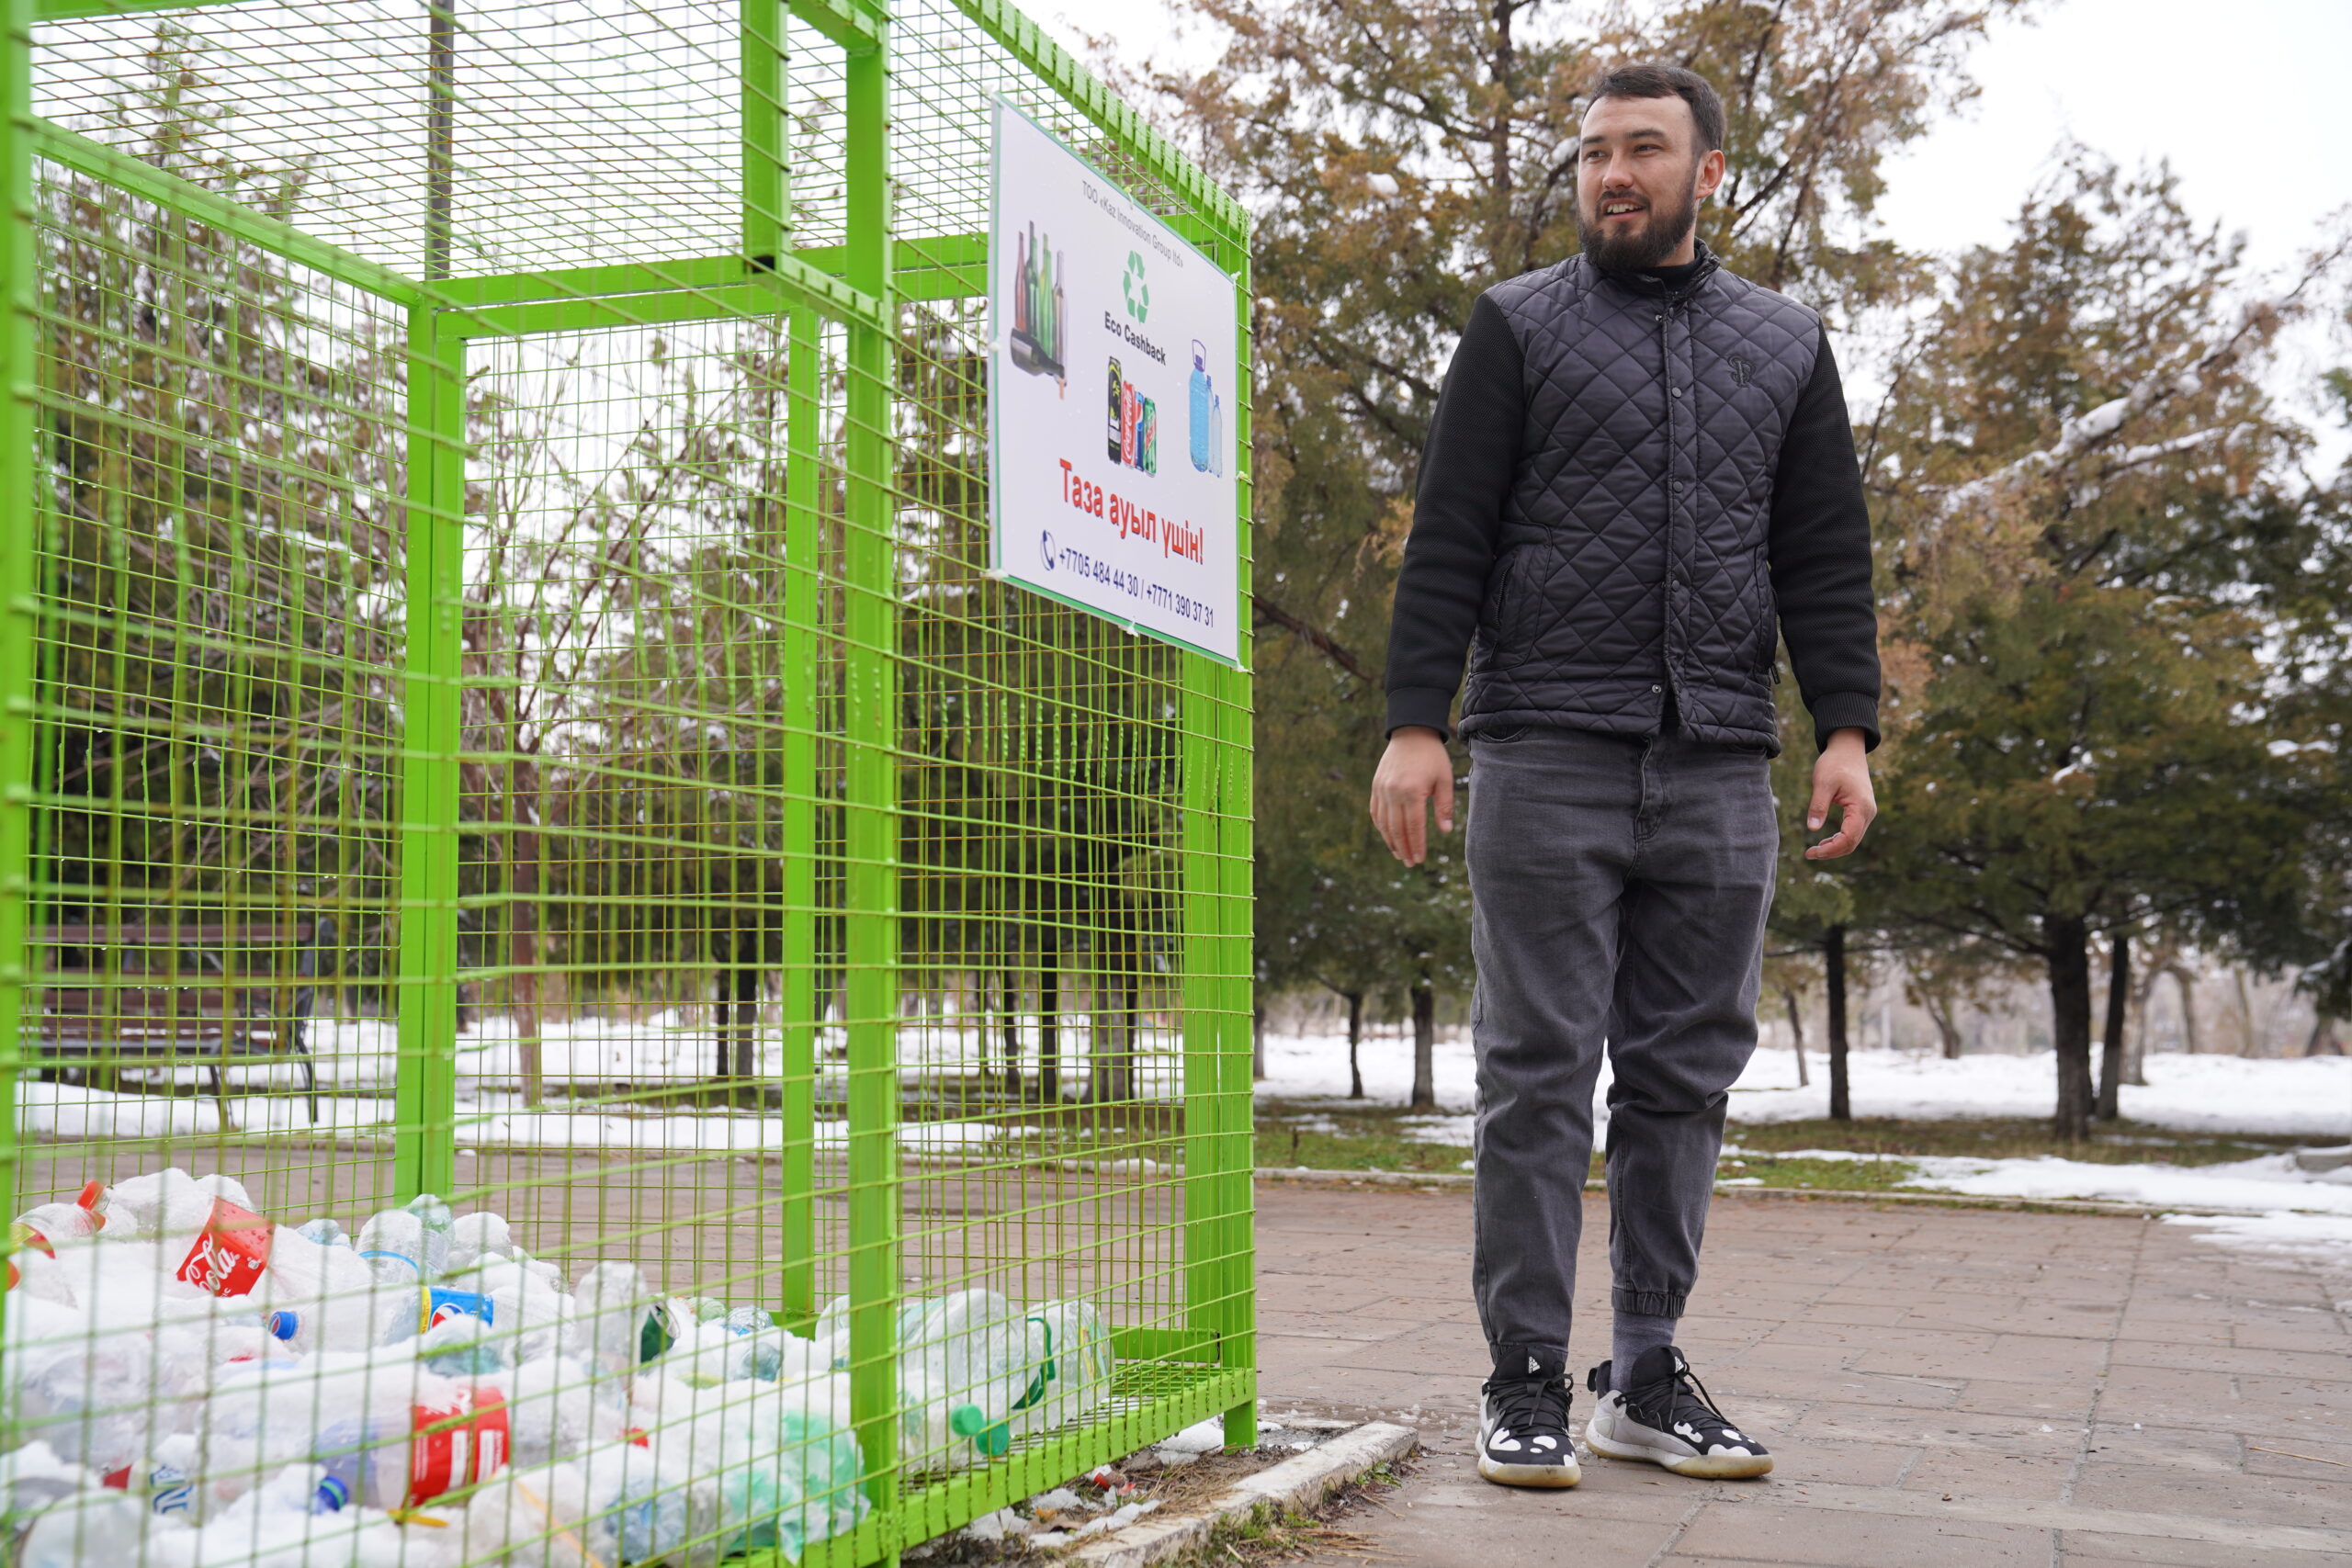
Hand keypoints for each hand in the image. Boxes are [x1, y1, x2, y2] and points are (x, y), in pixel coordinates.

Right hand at [1370, 726, 1454, 865]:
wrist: (1411, 732)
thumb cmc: (1432, 756)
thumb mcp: (1444, 779)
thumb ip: (1444, 806)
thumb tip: (1445, 831)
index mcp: (1412, 792)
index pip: (1414, 827)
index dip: (1417, 845)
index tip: (1420, 860)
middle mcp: (1393, 792)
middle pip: (1397, 829)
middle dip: (1404, 848)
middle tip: (1410, 864)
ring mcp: (1382, 789)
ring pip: (1384, 823)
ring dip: (1391, 841)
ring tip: (1399, 855)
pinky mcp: (1376, 786)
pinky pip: (1375, 812)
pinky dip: (1381, 827)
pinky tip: (1387, 836)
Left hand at [1804, 728, 1875, 859]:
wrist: (1847, 749)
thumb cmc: (1835, 763)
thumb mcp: (1822, 783)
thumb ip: (1818, 806)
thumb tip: (1812, 828)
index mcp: (1860, 807)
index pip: (1848, 838)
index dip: (1830, 849)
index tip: (1811, 853)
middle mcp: (1868, 812)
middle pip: (1852, 843)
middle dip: (1831, 852)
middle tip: (1809, 854)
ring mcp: (1866, 812)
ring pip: (1853, 839)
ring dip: (1835, 847)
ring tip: (1814, 850)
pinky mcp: (1861, 811)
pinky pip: (1852, 831)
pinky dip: (1839, 839)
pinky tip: (1824, 841)